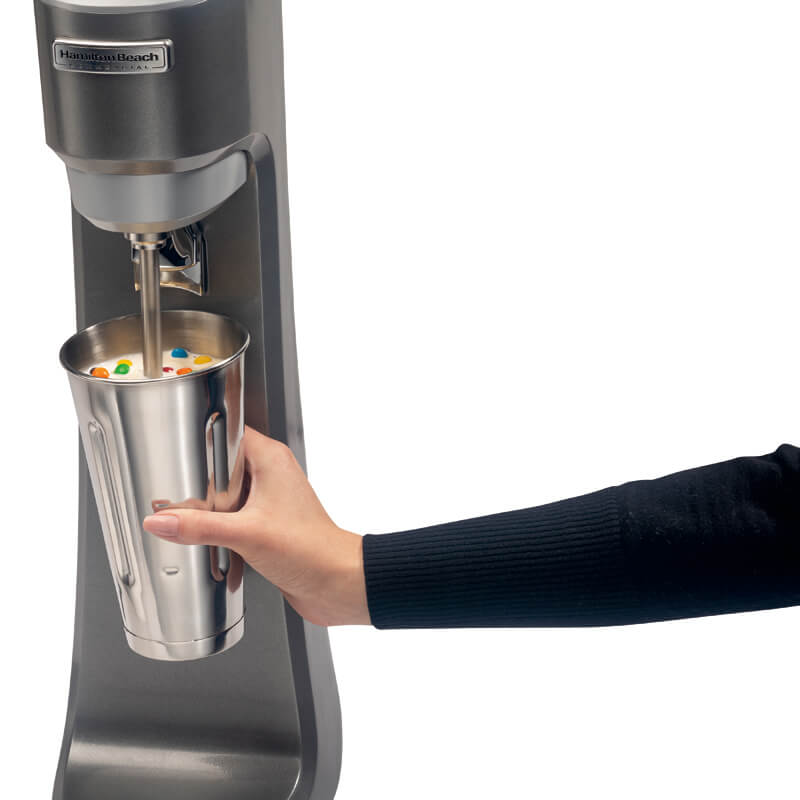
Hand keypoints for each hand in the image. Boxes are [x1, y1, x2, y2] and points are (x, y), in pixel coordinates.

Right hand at [143, 426, 369, 626]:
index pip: (227, 432)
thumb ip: (199, 526)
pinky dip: (218, 526)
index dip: (200, 438)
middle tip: (171, 489)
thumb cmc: (312, 549)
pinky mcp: (267, 524)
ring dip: (207, 506)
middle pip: (221, 464)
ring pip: (225, 492)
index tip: (173, 447)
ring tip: (182, 515)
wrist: (337, 583)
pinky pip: (233, 516)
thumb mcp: (246, 534)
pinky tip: (205, 538)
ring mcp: (270, 500)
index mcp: (270, 459)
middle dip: (197, 478)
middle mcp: (271, 474)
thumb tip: (161, 520)